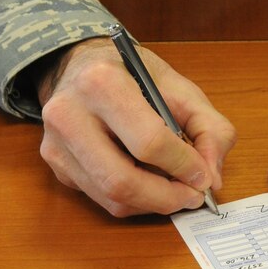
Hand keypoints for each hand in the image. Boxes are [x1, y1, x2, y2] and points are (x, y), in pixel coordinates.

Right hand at [38, 37, 235, 217]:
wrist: (81, 65)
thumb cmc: (132, 74)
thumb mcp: (180, 88)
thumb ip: (209, 129)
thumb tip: (211, 178)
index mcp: (102, 83)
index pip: (148, 141)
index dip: (183, 166)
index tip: (204, 177)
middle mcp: (69, 114)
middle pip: (122, 180)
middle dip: (166, 197)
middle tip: (192, 196)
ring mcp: (57, 142)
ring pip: (110, 197)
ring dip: (151, 203)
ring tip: (175, 191)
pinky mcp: (56, 164)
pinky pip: (100, 197)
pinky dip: (133, 200)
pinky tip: (149, 184)